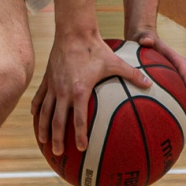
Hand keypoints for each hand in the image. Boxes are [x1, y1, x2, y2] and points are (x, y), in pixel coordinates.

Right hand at [31, 32, 154, 160]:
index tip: (82, 148)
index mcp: (80, 91)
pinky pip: (40, 97)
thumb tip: (150, 84)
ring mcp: (53, 86)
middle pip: (57, 121)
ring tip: (43, 141)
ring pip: (45, 112)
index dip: (80, 135)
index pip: (79, 119)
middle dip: (57, 139)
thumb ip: (133, 74)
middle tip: (59, 153)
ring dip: (43, 128)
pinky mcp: (47, 79)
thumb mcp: (116, 62)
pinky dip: (37, 108)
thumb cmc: (96, 48)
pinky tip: (35, 117)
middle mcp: (63, 91)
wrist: (74, 32)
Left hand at [119, 23, 185, 127]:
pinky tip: (172, 128)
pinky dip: (174, 114)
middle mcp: (178, 73)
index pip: (185, 74)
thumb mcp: (144, 36)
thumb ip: (146, 38)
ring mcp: (174, 82)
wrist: (142, 39)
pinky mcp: (166, 87)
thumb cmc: (143, 38)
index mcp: (176, 61)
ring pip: (183, 100)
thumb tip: (146, 40)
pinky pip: (172, 101)